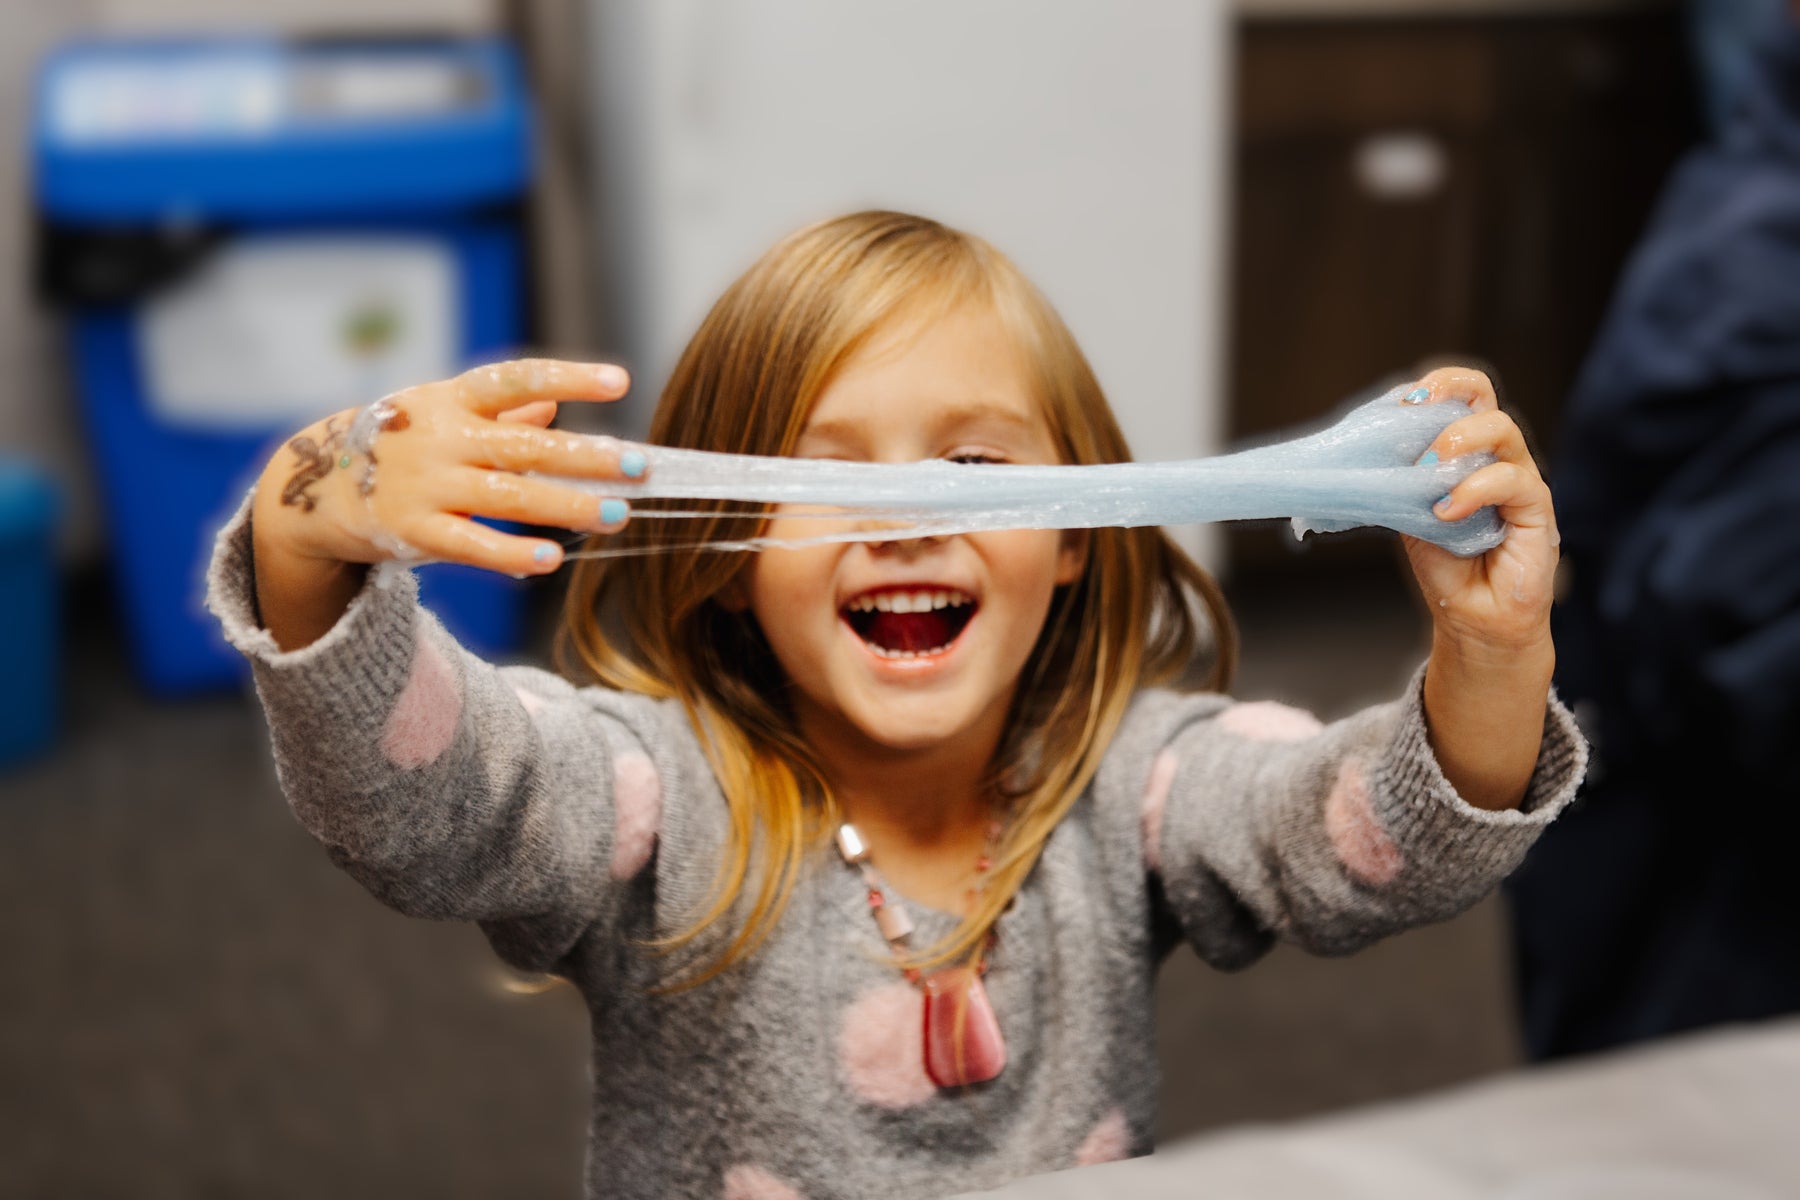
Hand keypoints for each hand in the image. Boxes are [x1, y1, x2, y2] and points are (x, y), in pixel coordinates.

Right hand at [250, 359, 638, 650]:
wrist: (313, 485)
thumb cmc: (400, 443)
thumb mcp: (443, 414)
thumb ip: (500, 412)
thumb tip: (554, 402)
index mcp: (453, 399)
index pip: (517, 379)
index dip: (570, 379)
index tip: (620, 381)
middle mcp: (443, 438)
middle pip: (526, 446)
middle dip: (587, 456)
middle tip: (640, 466)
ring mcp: (428, 485)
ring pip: (509, 496)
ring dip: (568, 506)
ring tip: (618, 515)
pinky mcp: (414, 531)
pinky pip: (471, 545)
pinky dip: (512, 554)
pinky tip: (553, 560)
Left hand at [1398, 366, 1558, 657]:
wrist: (1473, 618)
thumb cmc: (1447, 565)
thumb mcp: (1410, 513)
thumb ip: (1400, 481)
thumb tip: (1367, 454)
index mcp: (1467, 452)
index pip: (1462, 397)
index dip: (1437, 386)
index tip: (1402, 399)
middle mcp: (1497, 457)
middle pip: (1484, 399)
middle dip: (1449, 393)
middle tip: (1413, 415)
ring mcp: (1520, 480)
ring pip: (1503, 429)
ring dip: (1458, 440)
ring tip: (1426, 471)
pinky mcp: (1538, 509)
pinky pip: (1513, 481)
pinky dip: (1474, 490)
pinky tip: (1446, 512)